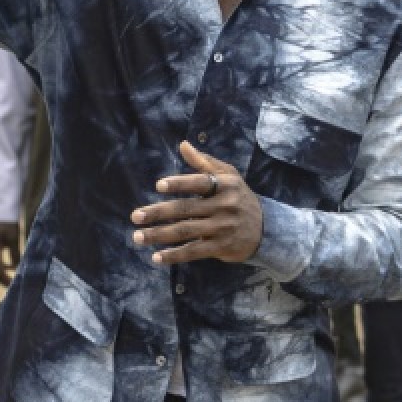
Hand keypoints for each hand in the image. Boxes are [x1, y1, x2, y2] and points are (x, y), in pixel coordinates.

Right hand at [0, 222, 21, 286]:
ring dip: (2, 274)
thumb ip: (15, 254)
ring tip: (13, 279)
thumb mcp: (13, 238)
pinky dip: (0, 267)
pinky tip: (10, 267)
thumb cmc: (6, 221)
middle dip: (3, 280)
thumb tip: (18, 269)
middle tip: (14, 286)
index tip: (14, 286)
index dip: (6, 281)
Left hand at [131, 140, 262, 264]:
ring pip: (186, 231)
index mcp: (224, 185)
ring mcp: (222, 228)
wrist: (265, 229)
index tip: (158, 186)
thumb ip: (203, 162)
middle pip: (186, 209)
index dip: (179, 184)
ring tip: (138, 237)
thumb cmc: (239, 196)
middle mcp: (224, 206)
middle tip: (135, 216)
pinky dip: (175, 255)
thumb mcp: (228, 175)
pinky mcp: (220, 247)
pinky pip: (194, 251)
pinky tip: (157, 257)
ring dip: (159, 235)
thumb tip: (183, 145)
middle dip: (158, 213)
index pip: (199, 183)